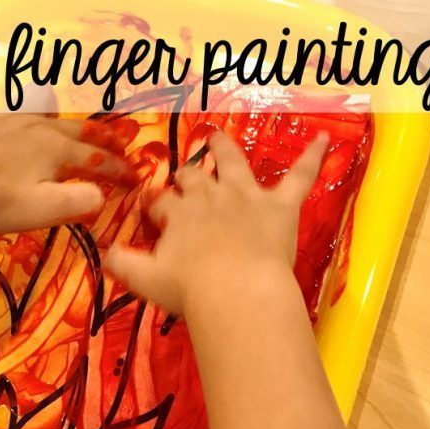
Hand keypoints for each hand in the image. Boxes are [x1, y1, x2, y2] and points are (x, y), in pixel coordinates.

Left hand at [0, 113, 137, 243]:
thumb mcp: (45, 209)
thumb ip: (79, 202)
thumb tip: (101, 196)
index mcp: (57, 151)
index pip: (98, 160)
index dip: (119, 171)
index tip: (135, 179)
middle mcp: (38, 129)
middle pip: (78, 132)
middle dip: (103, 139)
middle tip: (120, 143)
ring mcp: (8, 122)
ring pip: (47, 117)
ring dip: (68, 123)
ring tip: (76, 126)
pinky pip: (8, 111)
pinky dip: (21, 112)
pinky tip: (14, 111)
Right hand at [104, 131, 328, 315]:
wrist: (235, 291)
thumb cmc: (189, 289)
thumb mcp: (144, 279)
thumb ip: (122, 263)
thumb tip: (102, 252)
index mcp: (178, 214)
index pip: (161, 202)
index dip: (154, 204)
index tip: (150, 208)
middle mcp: (209, 197)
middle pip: (194, 178)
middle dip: (186, 175)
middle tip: (184, 175)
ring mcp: (246, 197)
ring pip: (234, 162)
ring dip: (225, 149)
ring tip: (218, 137)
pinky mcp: (280, 206)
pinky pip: (300, 176)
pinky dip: (313, 157)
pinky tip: (326, 138)